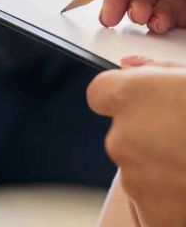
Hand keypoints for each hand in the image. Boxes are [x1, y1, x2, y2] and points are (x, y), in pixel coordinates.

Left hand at [87, 65, 185, 226]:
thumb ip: (157, 71)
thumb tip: (131, 65)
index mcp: (131, 96)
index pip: (100, 94)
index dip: (122, 99)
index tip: (141, 105)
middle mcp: (123, 136)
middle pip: (122, 135)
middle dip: (148, 138)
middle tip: (185, 141)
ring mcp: (137, 179)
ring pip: (138, 171)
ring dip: (161, 170)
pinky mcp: (155, 216)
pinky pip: (152, 207)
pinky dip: (170, 202)